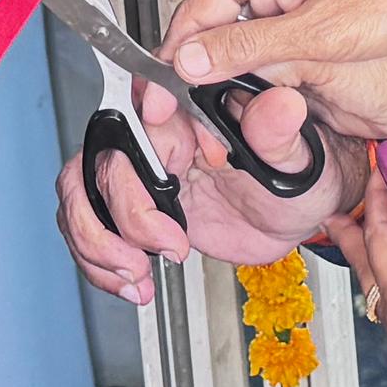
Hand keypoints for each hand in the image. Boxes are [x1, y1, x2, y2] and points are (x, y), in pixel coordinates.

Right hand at [58, 79, 372, 302]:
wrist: (300, 211)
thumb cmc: (305, 173)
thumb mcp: (302, 159)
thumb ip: (281, 134)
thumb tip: (281, 105)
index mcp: (193, 112)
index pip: (145, 114)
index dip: (143, 151)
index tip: (170, 188)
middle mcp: (160, 138)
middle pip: (104, 162)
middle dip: (123, 214)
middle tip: (161, 247)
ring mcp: (144, 173)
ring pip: (82, 192)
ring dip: (97, 240)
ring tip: (135, 273)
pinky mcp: (138, 208)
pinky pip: (90, 224)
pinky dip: (99, 260)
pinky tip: (132, 281)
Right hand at [162, 0, 386, 100]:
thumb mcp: (317, 32)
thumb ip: (248, 49)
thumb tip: (188, 58)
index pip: (197, 12)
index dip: (174, 57)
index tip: (160, 98)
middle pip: (213, 32)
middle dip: (197, 76)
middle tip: (185, 121)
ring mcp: (294, 4)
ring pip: (241, 50)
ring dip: (229, 85)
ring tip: (217, 124)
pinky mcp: (313, 29)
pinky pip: (271, 57)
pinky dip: (261, 84)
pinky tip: (259, 110)